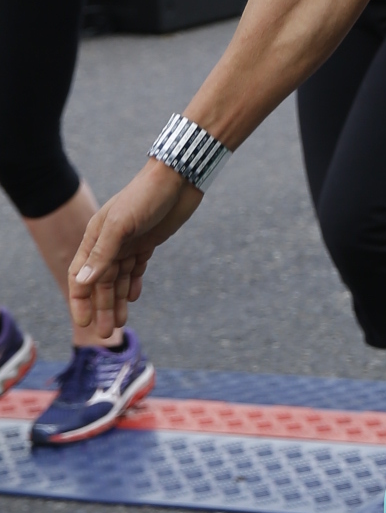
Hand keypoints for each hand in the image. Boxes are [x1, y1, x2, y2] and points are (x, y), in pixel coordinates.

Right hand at [69, 162, 202, 337]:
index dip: (80, 300)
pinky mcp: (148, 243)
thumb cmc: (146, 196)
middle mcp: (110, 243)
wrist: (179, 178)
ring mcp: (129, 243)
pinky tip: (133, 298)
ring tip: (120, 323)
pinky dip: (133, 284)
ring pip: (119, 279)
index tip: (83, 322)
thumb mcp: (122, 225)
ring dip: (117, 301)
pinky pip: (136, 269)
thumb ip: (102, 253)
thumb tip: (83, 282)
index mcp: (96, 237)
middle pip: (100, 283)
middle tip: (105, 334)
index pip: (81, 275)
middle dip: (101, 308)